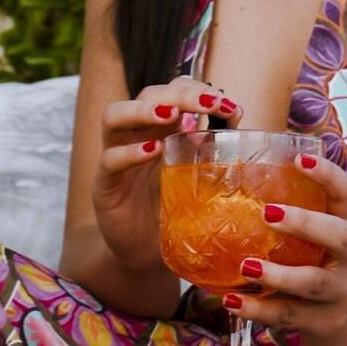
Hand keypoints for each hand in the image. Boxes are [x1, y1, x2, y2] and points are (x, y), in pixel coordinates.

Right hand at [93, 79, 242, 263]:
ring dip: (143, 109)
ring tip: (170, 114)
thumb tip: (242, 133)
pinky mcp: (104, 185)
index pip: (174, 90)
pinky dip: (129, 152)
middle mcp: (137, 135)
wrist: (145, 255)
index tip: (229, 107)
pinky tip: (152, 151)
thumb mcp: (200, 183)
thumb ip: (215, 158)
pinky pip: (109, 160)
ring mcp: (116, 156)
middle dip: (181, 94)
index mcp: (162, 129)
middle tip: (210, 104)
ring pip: (114, 115)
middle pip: (148, 95)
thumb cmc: (174, 214)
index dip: (200, 90)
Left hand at [223, 154, 346, 345]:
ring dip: (277, 274)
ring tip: (245, 266)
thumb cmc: (319, 272)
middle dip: (304, 223)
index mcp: (344, 231)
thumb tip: (222, 191)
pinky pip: (289, 315)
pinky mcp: (325, 323)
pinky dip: (258, 309)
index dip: (327, 174)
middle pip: (338, 236)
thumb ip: (286, 226)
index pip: (345, 194)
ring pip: (313, 282)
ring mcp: (340, 294)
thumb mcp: (316, 246)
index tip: (300, 158)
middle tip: (268, 213)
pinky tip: (232, 301)